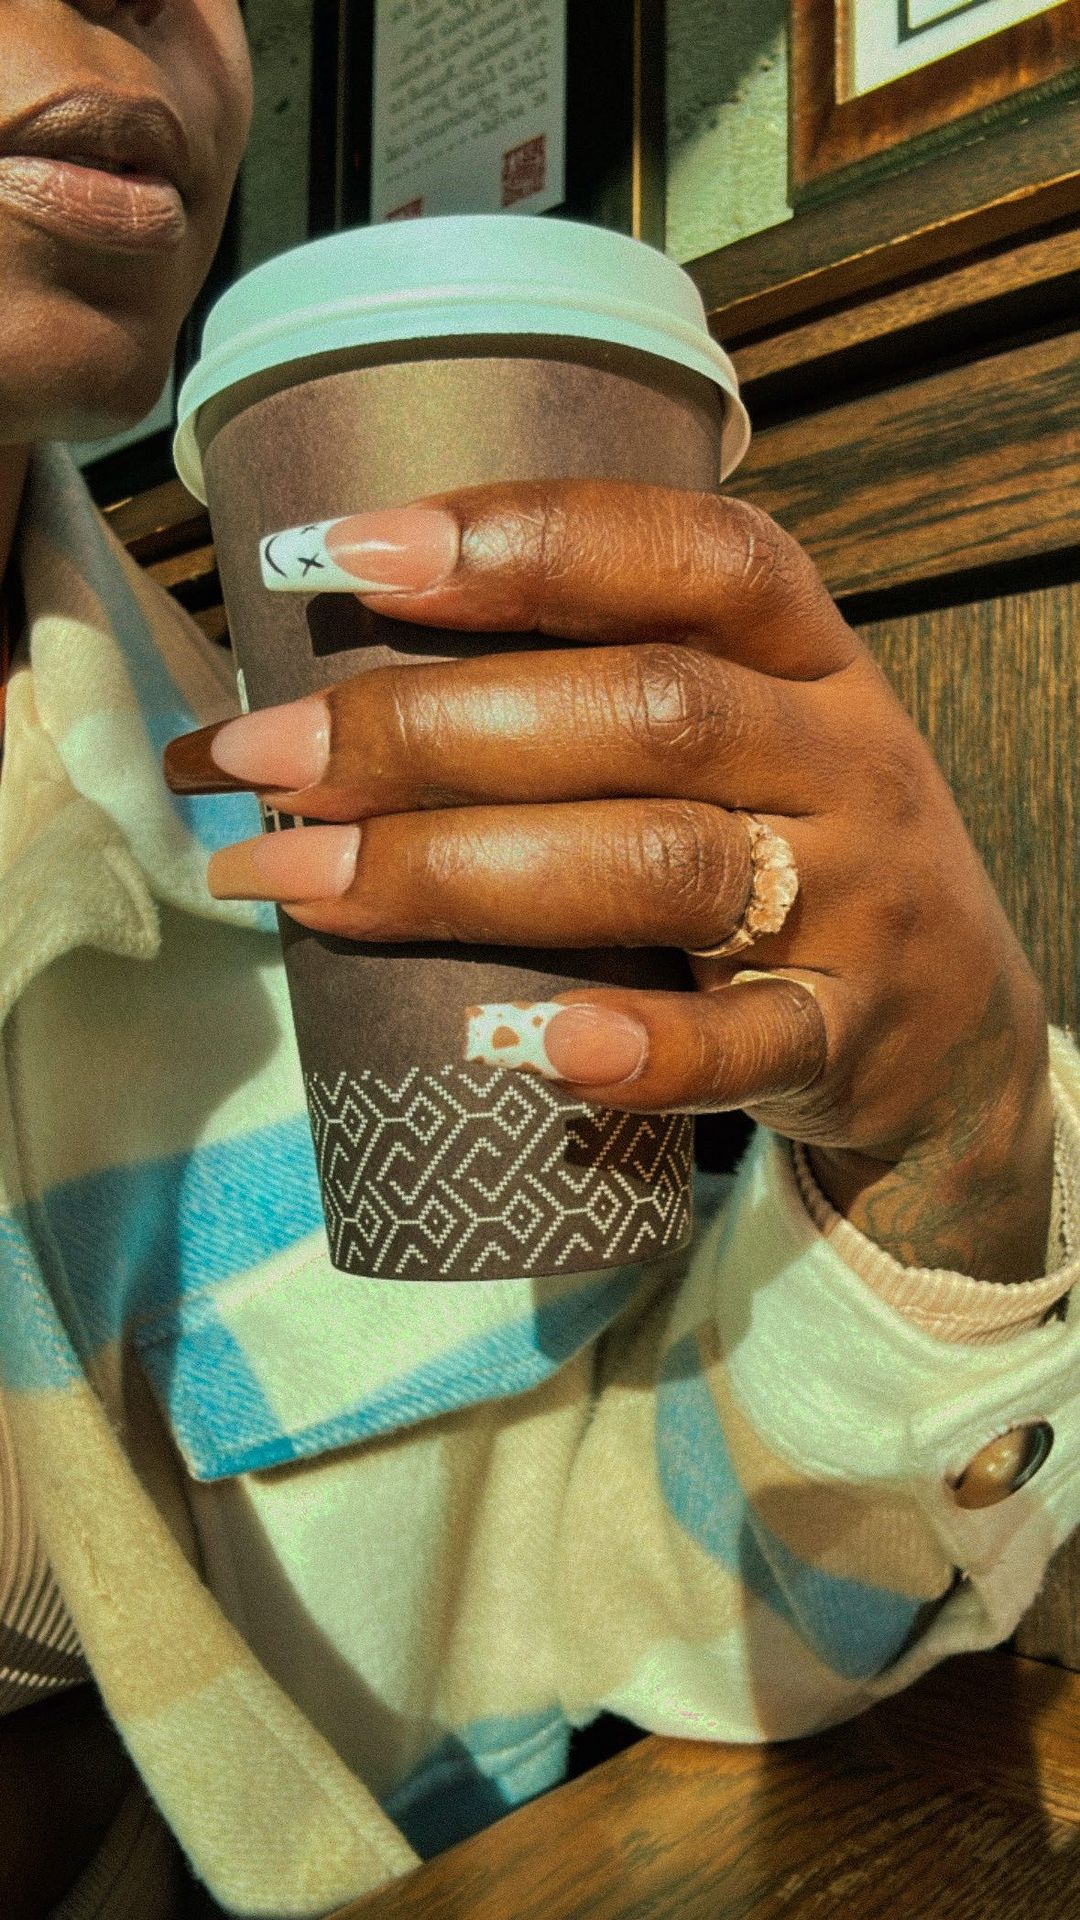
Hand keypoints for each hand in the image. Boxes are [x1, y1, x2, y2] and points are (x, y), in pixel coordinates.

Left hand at [166, 482, 1052, 1281]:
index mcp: (805, 657)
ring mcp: (854, 902)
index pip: (684, 557)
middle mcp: (839, 759)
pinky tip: (518, 1042)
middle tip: (262, 754)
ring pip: (666, 864)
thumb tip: (331, 686)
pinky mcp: (846, 1037)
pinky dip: (638, 1047)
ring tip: (298, 885)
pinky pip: (751, 1043)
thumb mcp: (745, 734)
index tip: (344, 551)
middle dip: (430, 726)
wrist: (956, 1024)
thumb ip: (599, 689)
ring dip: (461, 871)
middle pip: (645, 710)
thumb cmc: (790, 849)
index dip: (521, 538)